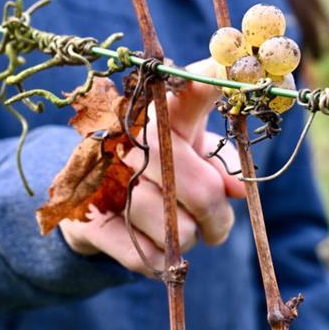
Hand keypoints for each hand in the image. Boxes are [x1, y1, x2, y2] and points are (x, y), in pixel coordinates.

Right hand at [60, 58, 245, 276]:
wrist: (94, 205)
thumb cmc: (162, 171)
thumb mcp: (195, 155)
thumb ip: (223, 163)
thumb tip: (238, 189)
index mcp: (163, 115)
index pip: (191, 89)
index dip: (212, 80)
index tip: (227, 70)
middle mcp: (132, 139)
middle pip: (203, 190)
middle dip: (219, 218)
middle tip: (218, 226)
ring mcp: (106, 179)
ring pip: (180, 231)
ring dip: (190, 239)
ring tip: (180, 228)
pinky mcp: (90, 223)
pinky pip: (151, 257)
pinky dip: (161, 259)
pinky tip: (148, 241)